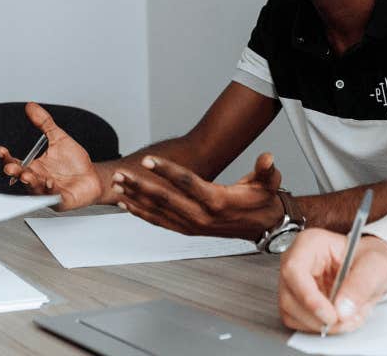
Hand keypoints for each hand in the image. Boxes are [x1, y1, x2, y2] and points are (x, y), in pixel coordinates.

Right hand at [0, 102, 106, 208]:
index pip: (16, 163)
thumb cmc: (74, 162)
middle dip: (15, 172)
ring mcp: (48, 192)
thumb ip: (44, 122)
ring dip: (31, 182)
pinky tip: (50, 183)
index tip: (1, 150)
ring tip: (28, 175)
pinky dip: (50, 191)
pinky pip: (53, 197)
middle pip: (21, 177)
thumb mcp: (58, 137)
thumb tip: (31, 106)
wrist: (92, 176)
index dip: (7, 157)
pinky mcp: (60, 200)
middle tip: (11, 167)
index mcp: (34, 166)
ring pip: (35, 188)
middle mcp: (38, 180)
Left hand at [113, 152, 285, 238]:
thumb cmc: (263, 201)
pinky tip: (126, 205)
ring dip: (135, 198)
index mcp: (217, 201)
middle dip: (140, 185)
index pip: (187, 183)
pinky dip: (141, 214)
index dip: (167, 171)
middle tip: (121, 174)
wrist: (264, 227)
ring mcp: (192, 225)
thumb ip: (267, 170)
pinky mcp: (187, 229)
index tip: (149, 160)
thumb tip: (268, 158)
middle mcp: (201, 216)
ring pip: (158, 211)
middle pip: (165, 199)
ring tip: (117, 185)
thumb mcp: (269, 183)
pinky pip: (160, 222)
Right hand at [278, 230, 386, 334]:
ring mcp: (293, 282)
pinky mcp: (296, 300)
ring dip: (320, 324)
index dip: (309, 297)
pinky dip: (318, 327)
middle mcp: (296, 261)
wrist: (371, 269)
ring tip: (346, 319)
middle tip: (344, 320)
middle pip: (289, 296)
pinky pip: (297, 321)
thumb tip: (342, 309)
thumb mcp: (376, 266)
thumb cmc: (369, 259)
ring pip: (290, 312)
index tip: (331, 315)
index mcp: (310, 243)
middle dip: (318, 317)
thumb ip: (361, 285)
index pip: (294, 270)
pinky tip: (337, 319)